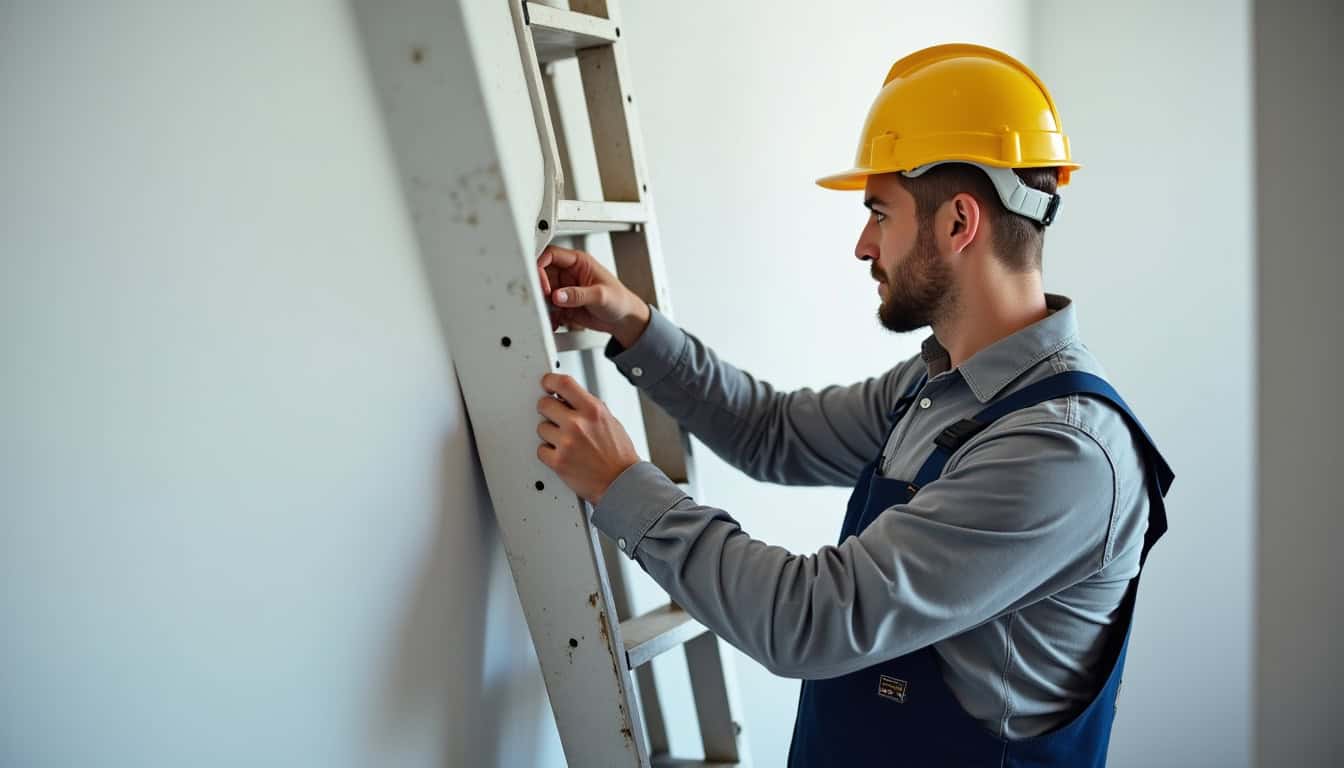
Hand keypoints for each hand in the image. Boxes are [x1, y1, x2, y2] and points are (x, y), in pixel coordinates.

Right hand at [536, 245, 650, 347]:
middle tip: (544, 301)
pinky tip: (556, 322)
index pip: (551, 255)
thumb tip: (557, 296)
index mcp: (578, 262)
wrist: (623, 320)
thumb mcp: (600, 295)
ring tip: (551, 314)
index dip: (541, 266)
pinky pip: (548, 308)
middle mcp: (568, 274)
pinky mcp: (563, 305)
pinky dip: (549, 316)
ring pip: (542, 293)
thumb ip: (578, 295)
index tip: (542, 284)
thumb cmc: (619, 300)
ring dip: (543, 304)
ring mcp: (564, 289)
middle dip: (539, 288)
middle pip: (542, 274)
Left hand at [536, 373, 640, 504]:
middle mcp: (578, 424)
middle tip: (555, 417)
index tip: (546, 384)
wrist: (622, 483)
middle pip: (544, 404)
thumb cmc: (619, 455)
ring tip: (567, 442)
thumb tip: (569, 398)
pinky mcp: (558, 462)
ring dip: (550, 434)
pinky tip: (564, 454)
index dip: (550, 381)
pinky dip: (549, 453)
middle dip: (548, 409)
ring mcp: (566, 443)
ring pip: (541, 428)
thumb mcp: (610, 421)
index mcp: (592, 410)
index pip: (563, 383)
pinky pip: (541, 450)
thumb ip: (588, 408)